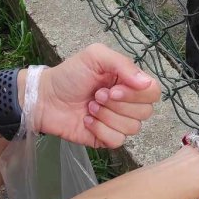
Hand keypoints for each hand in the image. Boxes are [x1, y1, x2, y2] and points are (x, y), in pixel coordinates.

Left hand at [33, 44, 160, 147]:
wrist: (45, 98)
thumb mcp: (95, 57)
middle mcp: (128, 102)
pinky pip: (118, 141)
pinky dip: (100, 130)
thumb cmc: (69, 75)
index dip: (137, 94)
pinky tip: (87, 121)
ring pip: (132, 128)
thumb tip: (146, 83)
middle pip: (145, 112)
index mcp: (129, 82)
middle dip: (117, 105)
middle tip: (96, 96)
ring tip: (89, 107)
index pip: (153, 92)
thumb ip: (123, 64)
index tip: (113, 89)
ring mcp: (118, 122)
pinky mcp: (106, 139)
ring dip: (107, 116)